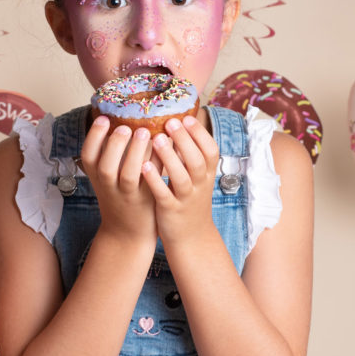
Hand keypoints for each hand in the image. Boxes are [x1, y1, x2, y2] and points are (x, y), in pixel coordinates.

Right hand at [81, 116, 156, 240]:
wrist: (127, 233)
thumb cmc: (119, 196)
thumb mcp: (107, 178)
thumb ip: (111, 154)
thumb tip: (123, 118)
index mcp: (96, 177)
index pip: (88, 155)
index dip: (94, 136)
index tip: (103, 118)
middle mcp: (108, 186)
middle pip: (105, 165)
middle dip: (114, 144)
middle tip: (126, 127)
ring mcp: (127, 195)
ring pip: (128, 174)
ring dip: (135, 153)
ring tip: (145, 133)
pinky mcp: (145, 200)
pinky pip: (150, 180)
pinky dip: (155, 163)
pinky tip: (163, 147)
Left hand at [141, 116, 218, 243]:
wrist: (192, 238)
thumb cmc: (190, 200)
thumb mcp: (197, 178)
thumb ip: (190, 156)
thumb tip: (180, 125)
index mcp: (206, 174)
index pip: (210, 150)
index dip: (200, 134)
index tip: (186, 118)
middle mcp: (200, 185)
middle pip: (196, 160)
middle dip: (185, 140)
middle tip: (171, 121)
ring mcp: (186, 199)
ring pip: (182, 177)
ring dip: (170, 157)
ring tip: (156, 139)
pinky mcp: (171, 211)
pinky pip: (164, 194)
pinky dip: (155, 180)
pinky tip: (144, 166)